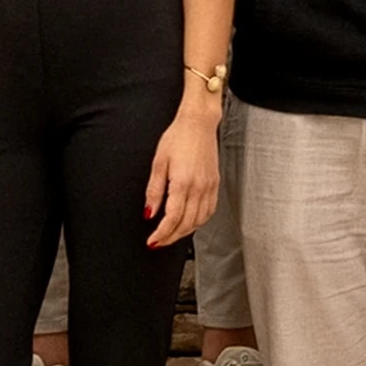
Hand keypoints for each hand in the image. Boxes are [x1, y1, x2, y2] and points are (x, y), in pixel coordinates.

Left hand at [144, 102, 221, 247]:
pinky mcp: (215, 183)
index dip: (162, 234)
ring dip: (185, 231)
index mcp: (183, 182)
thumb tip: (149, 212)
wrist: (199, 123)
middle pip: (187, 223)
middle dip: (171, 237)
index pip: (173, 218)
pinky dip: (200, 221)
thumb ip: (154, 190)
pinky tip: (191, 222)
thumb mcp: (158, 162)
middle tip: (159, 242)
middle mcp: (199, 187)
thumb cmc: (178, 137)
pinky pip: (210, 209)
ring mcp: (209, 186)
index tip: (152, 241)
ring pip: (200, 219)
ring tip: (172, 235)